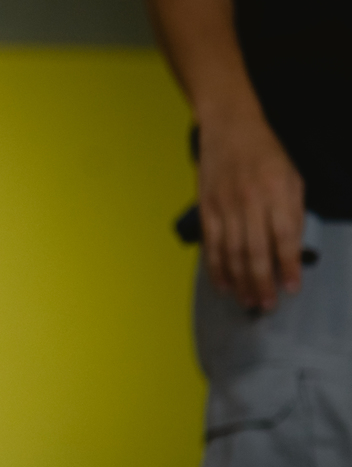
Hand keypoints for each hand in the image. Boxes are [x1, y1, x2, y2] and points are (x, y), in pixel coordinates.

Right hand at [197, 111, 304, 310]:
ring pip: (232, 252)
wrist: (229, 128)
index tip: (292, 288)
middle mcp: (250, 201)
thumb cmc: (267, 154)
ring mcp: (225, 206)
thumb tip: (290, 249)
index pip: (285, 236)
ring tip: (246, 301)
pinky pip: (211, 245)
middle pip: (255, 250)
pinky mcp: (207, 209)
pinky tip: (223, 285)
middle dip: (261, 281)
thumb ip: (293, 212)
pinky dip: (216, 268)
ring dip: (239, 280)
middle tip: (266, 304)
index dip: (288, 265)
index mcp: (278, 192)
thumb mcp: (292, 178)